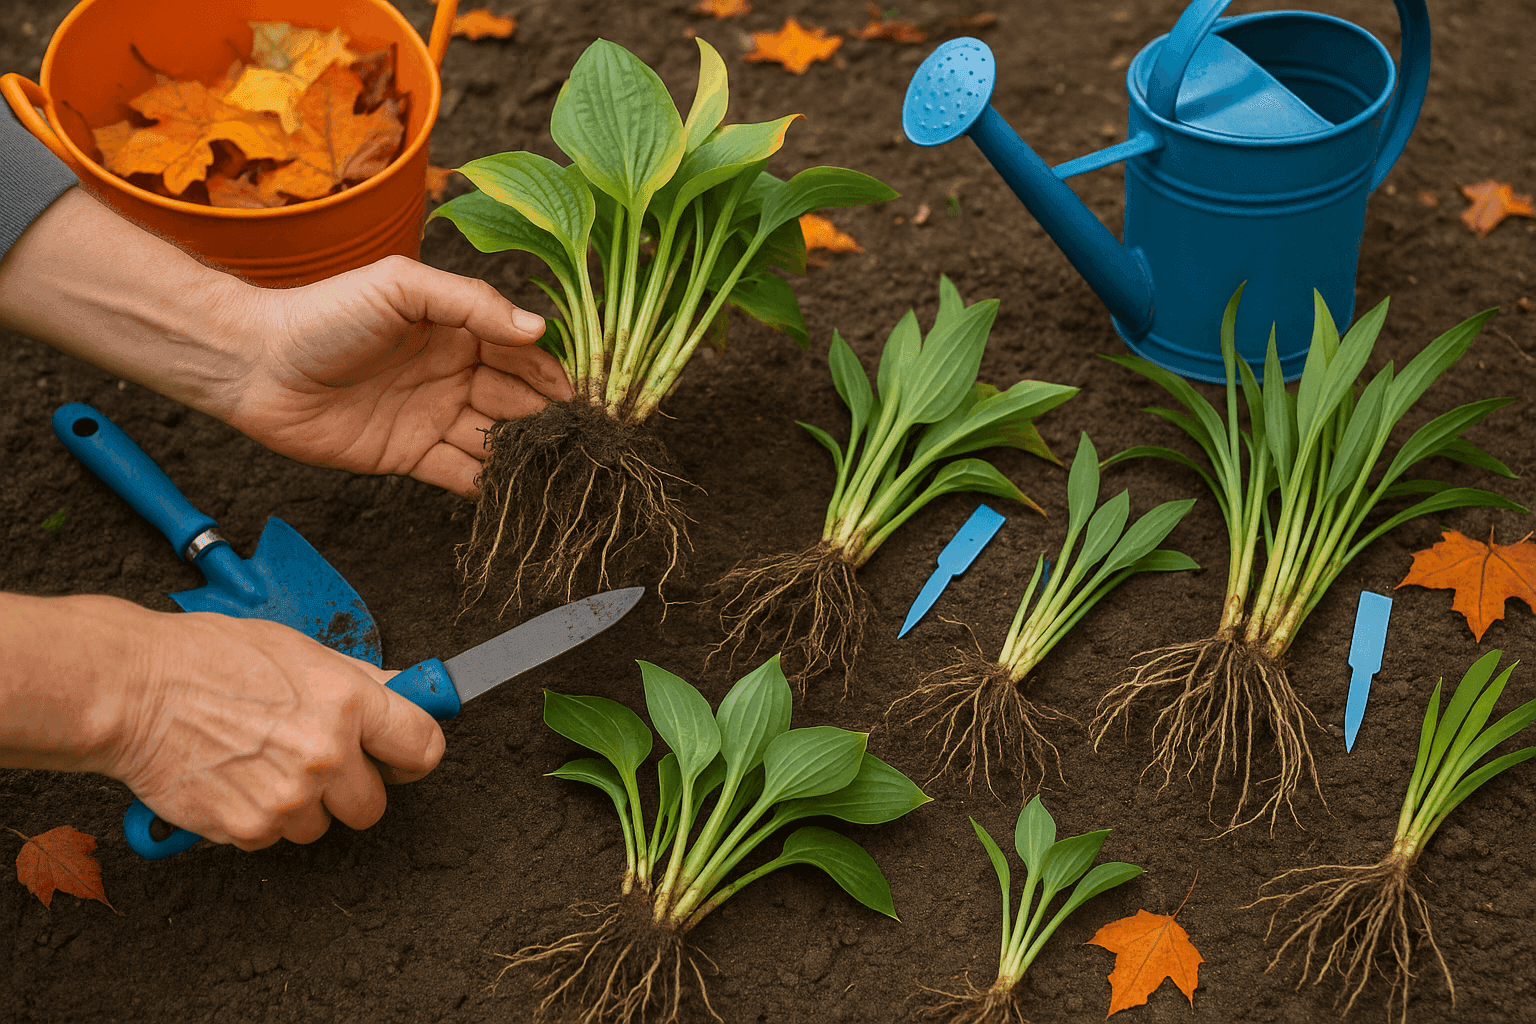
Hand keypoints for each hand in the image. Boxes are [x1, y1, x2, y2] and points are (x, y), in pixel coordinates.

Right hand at [103, 605, 444, 849]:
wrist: (134, 689)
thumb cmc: (208, 658)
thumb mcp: (301, 650)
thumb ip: (362, 680)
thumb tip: (408, 690)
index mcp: (347, 703)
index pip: (423, 747)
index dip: (414, 753)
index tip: (404, 754)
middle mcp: (325, 755)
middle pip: (373, 804)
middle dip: (352, 788)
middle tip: (319, 760)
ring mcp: (287, 797)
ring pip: (320, 826)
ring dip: (301, 804)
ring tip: (263, 761)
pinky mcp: (247, 827)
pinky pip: (272, 837)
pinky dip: (257, 817)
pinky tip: (236, 778)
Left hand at [223, 255, 573, 496]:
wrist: (255, 364)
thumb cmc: (323, 314)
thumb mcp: (402, 288)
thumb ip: (471, 304)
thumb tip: (537, 328)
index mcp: (457, 329)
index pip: (520, 353)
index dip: (552, 373)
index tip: (583, 396)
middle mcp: (452, 373)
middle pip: (515, 400)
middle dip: (548, 419)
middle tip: (581, 440)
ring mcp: (432, 416)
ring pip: (495, 440)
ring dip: (525, 455)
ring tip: (560, 471)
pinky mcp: (409, 456)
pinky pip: (459, 473)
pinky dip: (489, 485)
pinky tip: (515, 492)